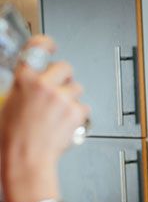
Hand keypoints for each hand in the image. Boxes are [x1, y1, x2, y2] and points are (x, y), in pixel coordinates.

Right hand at [0, 35, 89, 201]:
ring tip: (60, 114)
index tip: (50, 44)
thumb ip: (24, 90)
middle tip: (60, 90)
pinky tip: (66, 123)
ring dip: (72, 98)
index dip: (46, 43)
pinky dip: (78, 115)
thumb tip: (33, 85)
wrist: (27, 157)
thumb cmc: (15, 137)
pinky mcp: (76, 111)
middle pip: (65, 67)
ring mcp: (62, 97)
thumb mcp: (9, 105)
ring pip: (77, 88)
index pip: (36, 49)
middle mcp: (44, 85)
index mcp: (23, 80)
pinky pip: (84, 107)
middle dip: (65, 78)